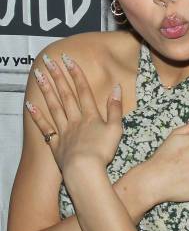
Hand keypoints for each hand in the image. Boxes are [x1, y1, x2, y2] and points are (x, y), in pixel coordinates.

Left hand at [25, 53, 122, 173]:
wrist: (85, 170)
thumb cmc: (102, 151)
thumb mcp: (116, 128)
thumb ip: (115, 108)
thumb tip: (117, 87)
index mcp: (91, 116)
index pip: (83, 90)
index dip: (76, 74)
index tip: (68, 59)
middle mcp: (75, 119)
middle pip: (66, 95)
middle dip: (58, 76)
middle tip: (49, 61)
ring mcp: (63, 131)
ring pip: (54, 107)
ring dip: (46, 90)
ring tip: (38, 75)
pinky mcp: (56, 144)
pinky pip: (45, 127)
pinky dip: (37, 115)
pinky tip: (29, 105)